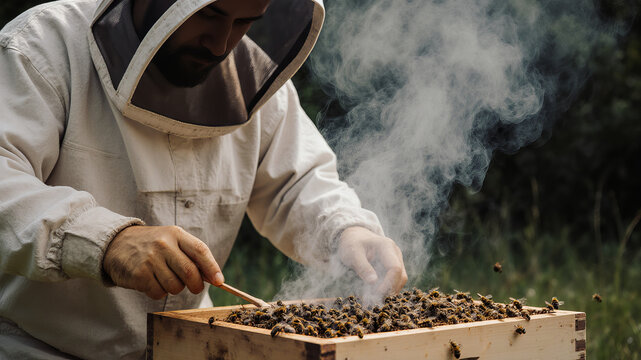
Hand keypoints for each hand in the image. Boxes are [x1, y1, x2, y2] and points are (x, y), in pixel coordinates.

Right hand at [103, 225, 223, 298]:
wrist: (116, 244)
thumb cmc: (152, 245)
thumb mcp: (172, 240)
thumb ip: (191, 255)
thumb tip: (214, 277)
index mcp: (175, 234)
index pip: (200, 250)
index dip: (212, 268)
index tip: (220, 281)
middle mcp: (163, 245)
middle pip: (190, 272)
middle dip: (197, 285)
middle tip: (195, 287)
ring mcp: (150, 260)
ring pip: (175, 286)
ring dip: (175, 289)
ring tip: (165, 278)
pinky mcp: (139, 275)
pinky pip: (159, 293)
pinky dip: (159, 293)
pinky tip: (151, 281)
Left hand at [337, 226, 407, 294]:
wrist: (354, 236)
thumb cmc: (351, 244)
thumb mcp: (352, 254)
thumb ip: (362, 267)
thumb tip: (373, 282)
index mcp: (386, 246)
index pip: (394, 268)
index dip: (388, 284)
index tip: (375, 294)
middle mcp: (395, 252)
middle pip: (401, 276)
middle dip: (390, 290)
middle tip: (375, 299)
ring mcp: (396, 258)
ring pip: (400, 279)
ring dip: (390, 290)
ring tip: (375, 298)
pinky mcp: (394, 265)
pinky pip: (395, 279)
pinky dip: (388, 288)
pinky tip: (377, 293)